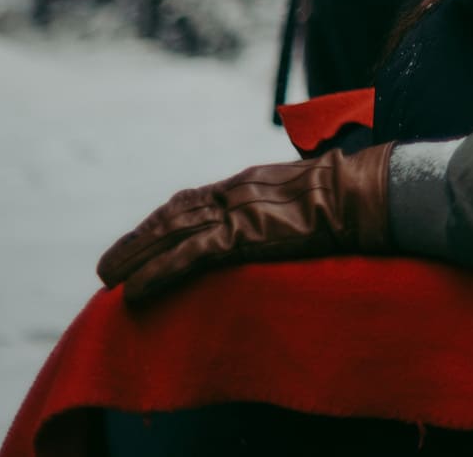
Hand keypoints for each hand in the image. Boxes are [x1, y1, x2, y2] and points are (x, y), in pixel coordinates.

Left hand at [96, 144, 394, 305]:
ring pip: (171, 235)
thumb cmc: (347, 194)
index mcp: (248, 182)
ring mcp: (237, 213)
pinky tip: (136, 291)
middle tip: (109, 265)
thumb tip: (280, 217)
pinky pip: (189, 257)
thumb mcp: (305, 190)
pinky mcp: (243, 236)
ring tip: (110, 278)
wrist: (362, 192)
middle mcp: (234, 192)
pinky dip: (158, 273)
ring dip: (136, 257)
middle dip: (138, 240)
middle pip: (172, 216)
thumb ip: (281, 202)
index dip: (161, 222)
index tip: (142, 238)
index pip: (192, 201)